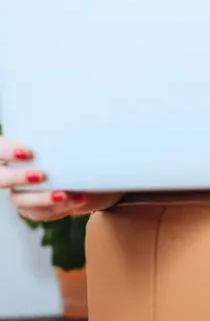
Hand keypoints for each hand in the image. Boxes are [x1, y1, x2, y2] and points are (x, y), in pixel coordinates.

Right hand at [0, 137, 122, 221]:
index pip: (0, 148)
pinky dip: (59, 208)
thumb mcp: (72, 138)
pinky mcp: (34, 209)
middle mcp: (11, 172)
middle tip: (41, 175)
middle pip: (1, 178)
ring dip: (42, 198)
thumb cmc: (75, 150)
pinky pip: (40, 213)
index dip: (7, 151)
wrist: (89, 176)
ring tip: (64, 194)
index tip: (27, 152)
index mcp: (14, 150)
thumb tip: (85, 107)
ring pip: (20, 199)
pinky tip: (78, 200)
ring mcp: (20, 192)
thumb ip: (68, 131)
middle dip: (18, 177)